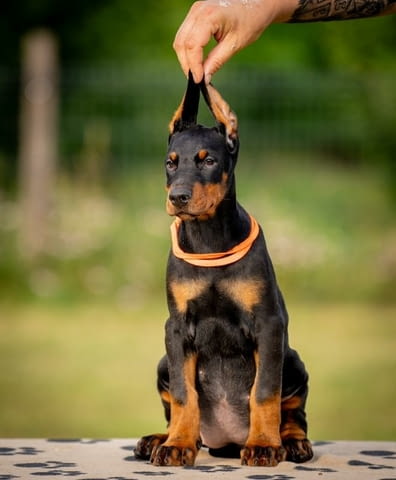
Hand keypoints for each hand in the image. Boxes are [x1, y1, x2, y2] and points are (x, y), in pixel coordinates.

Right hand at [173, 0, 292, 83]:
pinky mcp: (196, 14)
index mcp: (209, 16)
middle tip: (197, 79)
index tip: (198, 81)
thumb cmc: (251, 19)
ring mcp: (195, 11)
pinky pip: (185, 35)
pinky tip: (197, 61)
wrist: (258, 3)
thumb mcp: (235, 44)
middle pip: (182, 42)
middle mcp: (198, 10)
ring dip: (186, 58)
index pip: (192, 45)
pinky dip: (188, 50)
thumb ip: (217, 61)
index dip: (193, 66)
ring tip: (197, 72)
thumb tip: (204, 78)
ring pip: (181, 39)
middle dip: (187, 63)